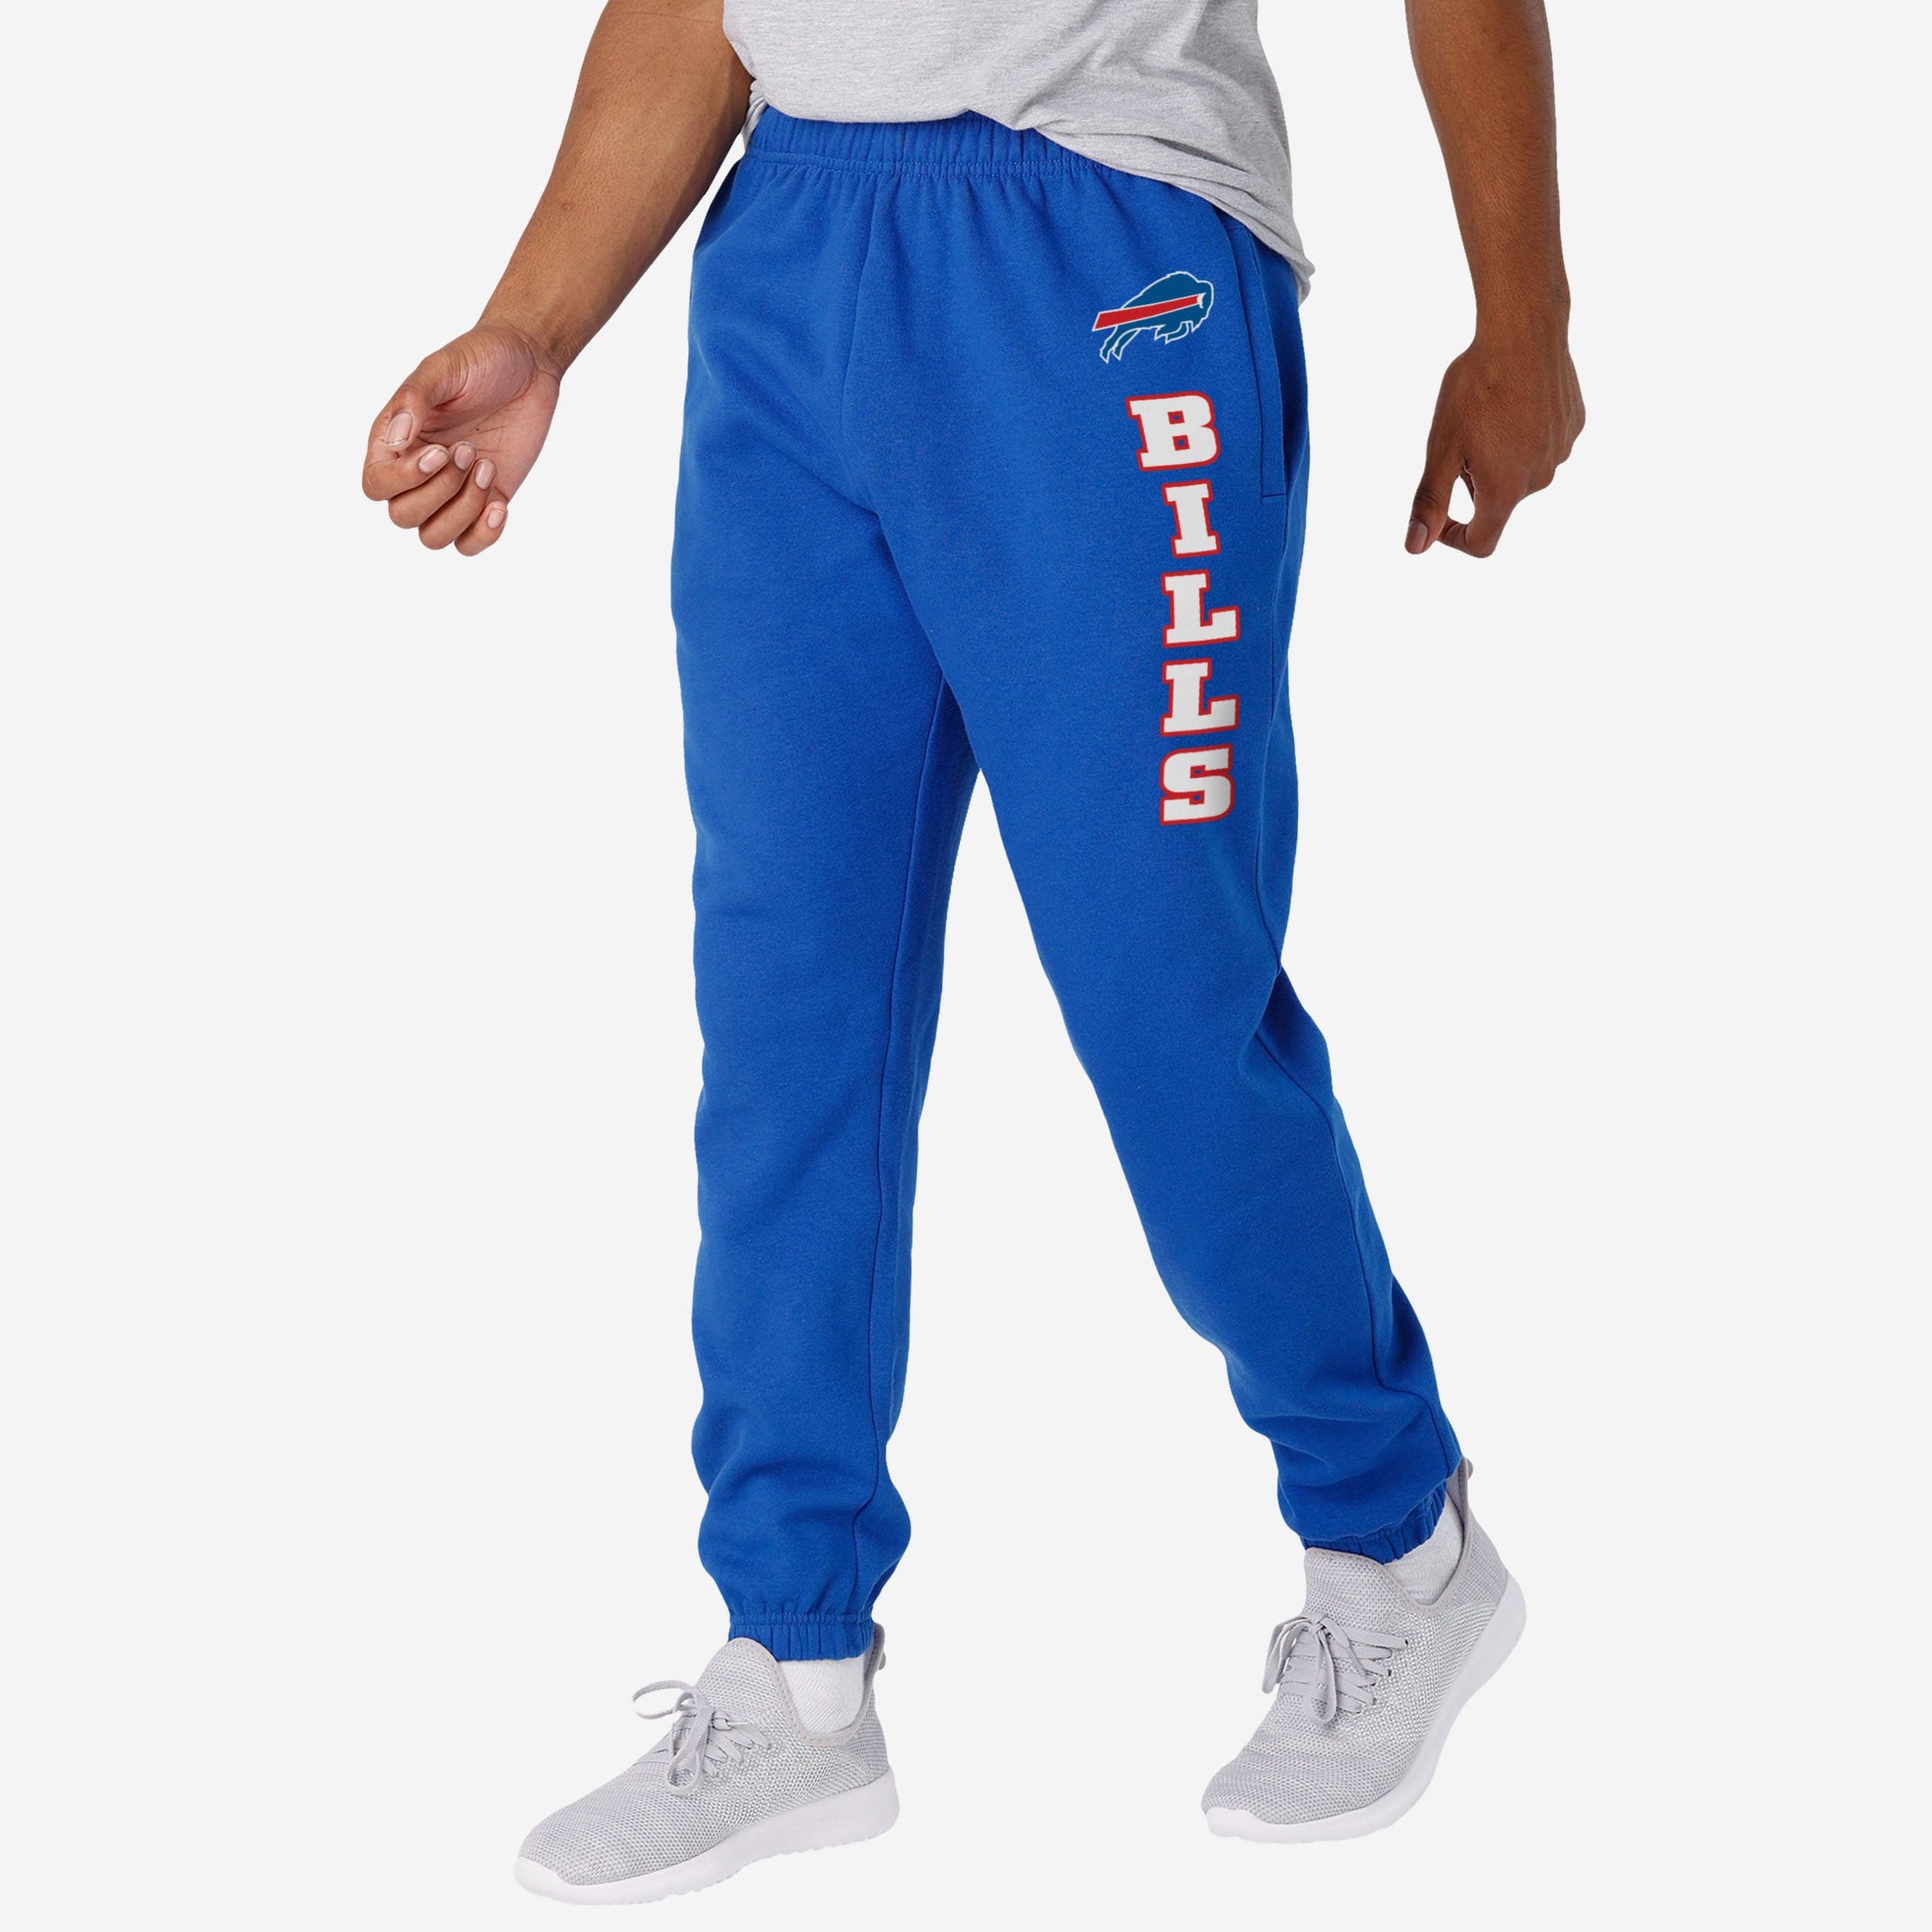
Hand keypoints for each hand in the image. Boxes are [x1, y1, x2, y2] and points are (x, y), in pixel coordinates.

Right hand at [362, 323, 562, 555]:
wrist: (528, 365)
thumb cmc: (478, 360)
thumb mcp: (442, 369)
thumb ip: (413, 399)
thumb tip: (395, 439)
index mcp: (394, 440)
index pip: (376, 484)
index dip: (404, 480)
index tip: (441, 453)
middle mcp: (415, 472)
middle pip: (403, 516)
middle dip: (441, 490)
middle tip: (471, 449)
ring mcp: (450, 491)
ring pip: (434, 537)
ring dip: (463, 511)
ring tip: (487, 466)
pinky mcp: (484, 502)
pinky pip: (469, 543)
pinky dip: (484, 535)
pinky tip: (501, 505)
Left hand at [1406, 322, 1583, 557]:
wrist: (1523, 329)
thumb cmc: (1475, 388)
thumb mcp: (1441, 447)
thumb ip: (1430, 501)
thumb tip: (1415, 548)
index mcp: (1506, 490)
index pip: (1481, 543)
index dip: (1453, 536)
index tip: (1438, 515)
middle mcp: (1540, 478)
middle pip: (1497, 501)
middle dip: (1472, 482)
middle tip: (1459, 436)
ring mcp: (1562, 451)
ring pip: (1519, 472)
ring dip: (1497, 458)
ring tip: (1486, 415)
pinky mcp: (1573, 425)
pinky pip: (1541, 444)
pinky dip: (1521, 436)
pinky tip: (1512, 401)